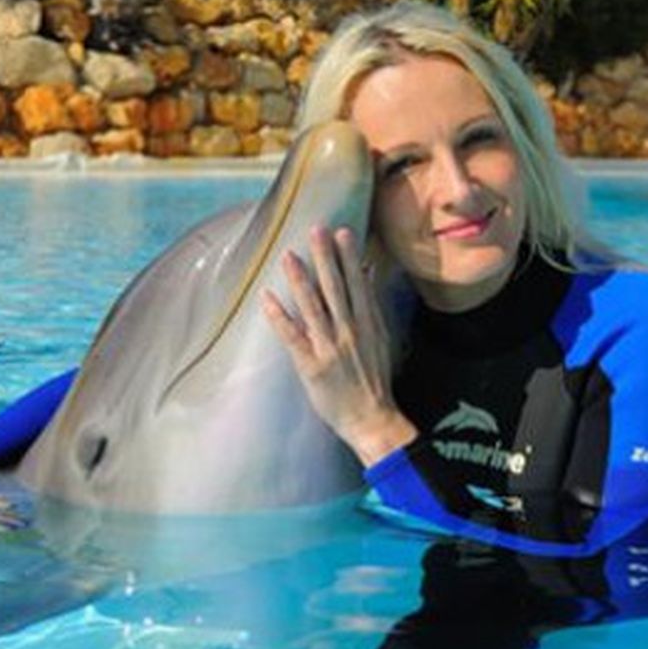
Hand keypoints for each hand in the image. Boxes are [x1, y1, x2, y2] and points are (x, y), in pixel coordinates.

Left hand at [261, 226, 415, 466]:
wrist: (371, 418)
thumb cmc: (374, 379)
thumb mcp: (380, 339)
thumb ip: (372, 306)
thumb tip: (367, 273)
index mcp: (368, 324)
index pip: (358, 284)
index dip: (350, 258)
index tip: (343, 232)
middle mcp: (349, 332)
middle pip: (336, 289)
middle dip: (326, 259)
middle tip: (316, 230)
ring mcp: (329, 348)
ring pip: (313, 307)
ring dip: (300, 280)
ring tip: (288, 255)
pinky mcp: (311, 365)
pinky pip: (292, 337)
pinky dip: (279, 316)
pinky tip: (267, 298)